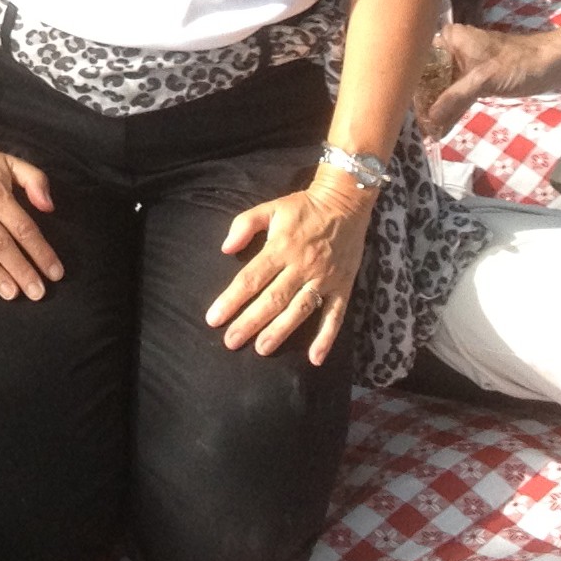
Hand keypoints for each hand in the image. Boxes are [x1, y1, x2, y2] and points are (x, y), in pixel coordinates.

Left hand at [206, 181, 371, 365]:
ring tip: (261, 349)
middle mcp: (302, 265)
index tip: (214, 319)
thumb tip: (225, 248)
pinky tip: (315, 359)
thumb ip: (244, 225)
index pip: (251, 278)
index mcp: (281, 247)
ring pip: (300, 309)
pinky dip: (326, 338)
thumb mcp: (271, 207)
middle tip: (231, 341)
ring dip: (280, 331)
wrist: (347, 201)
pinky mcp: (343, 286)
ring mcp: (324, 278)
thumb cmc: (303, 208)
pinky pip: (335, 316)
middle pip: (272, 298)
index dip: (231, 300)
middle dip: (250, 322)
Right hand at [423, 21, 560, 135]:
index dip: (411, 85)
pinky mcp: (476, 79)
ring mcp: (464, 65)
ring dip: (437, 110)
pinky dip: (451, 110)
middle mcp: (453, 49)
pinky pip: (457, 96)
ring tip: (427, 133)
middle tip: (418, 127)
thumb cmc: (517, 63)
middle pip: (428, 77)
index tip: (403, 107)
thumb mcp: (482, 80)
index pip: (419, 61)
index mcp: (450, 39)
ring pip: (442, 88)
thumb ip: (454, 97)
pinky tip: (441, 129)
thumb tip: (429, 118)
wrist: (552, 64)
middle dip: (423, 102)